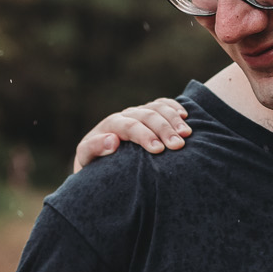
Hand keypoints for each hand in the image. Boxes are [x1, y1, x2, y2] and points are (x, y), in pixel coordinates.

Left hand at [72, 99, 190, 172]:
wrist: (98, 163)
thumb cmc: (94, 166)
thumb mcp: (86, 160)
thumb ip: (93, 149)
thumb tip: (112, 141)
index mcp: (109, 126)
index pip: (128, 126)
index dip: (144, 135)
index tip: (157, 149)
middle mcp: (124, 116)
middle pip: (146, 116)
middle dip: (163, 129)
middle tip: (178, 145)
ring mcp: (137, 114)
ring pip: (156, 108)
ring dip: (173, 119)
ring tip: (187, 134)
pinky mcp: (147, 115)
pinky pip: (162, 105)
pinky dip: (174, 108)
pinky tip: (185, 116)